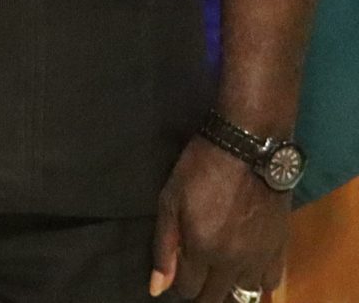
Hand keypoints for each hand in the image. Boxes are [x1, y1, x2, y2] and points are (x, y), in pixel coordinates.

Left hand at [150, 136, 289, 299]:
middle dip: (201, 289)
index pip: (188, 289)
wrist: (247, 148)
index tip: (178, 269)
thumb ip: (164, 246)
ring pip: (243, 294)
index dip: (179, 282)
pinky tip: (246, 268)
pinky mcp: (280, 250)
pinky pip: (270, 283)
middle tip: (196, 271)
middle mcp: (232, 262)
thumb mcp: (170, 199)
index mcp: (202, 249)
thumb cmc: (201, 168)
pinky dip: (257, 281)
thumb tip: (157, 288)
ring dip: (229, 287)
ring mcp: (259, 258)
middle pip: (215, 297)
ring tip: (220, 271)